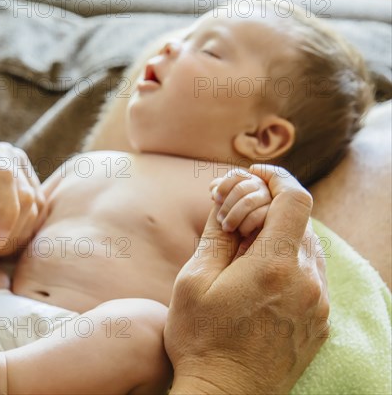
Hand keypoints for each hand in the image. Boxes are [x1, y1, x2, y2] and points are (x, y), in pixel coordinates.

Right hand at [164, 164, 329, 393]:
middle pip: (299, 221)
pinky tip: (260, 277)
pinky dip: (289, 262)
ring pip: (307, 247)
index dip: (275, 177)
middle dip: (268, 208)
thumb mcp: (194, 280)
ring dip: (279, 236)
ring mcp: (318, 305)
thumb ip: (216, 234)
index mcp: (274, 267)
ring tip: (243, 250)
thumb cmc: (201, 340)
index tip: (254, 174)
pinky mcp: (319, 323)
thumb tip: (226, 198)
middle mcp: (307, 283)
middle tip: (233, 217)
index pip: (294, 199)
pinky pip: (311, 276)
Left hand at [209, 168, 271, 236]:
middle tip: (219, 219)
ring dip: (233, 216)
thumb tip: (214, 187)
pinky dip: (245, 225)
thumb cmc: (232, 219)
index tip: (215, 198)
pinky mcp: (274, 215)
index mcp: (248, 181)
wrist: (243, 243)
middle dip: (226, 204)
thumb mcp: (223, 204)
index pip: (236, 175)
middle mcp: (261, 187)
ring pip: (248, 201)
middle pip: (240, 188)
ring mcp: (270, 199)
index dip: (224, 185)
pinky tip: (241, 232)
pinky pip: (258, 216)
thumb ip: (218, 191)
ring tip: (226, 227)